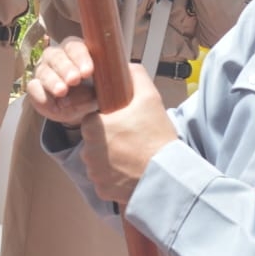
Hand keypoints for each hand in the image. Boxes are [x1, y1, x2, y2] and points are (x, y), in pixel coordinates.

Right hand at [25, 37, 100, 127]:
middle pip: (57, 56)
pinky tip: (49, 102)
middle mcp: (57, 56)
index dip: (81, 57)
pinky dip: (40, 94)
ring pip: (44, 70)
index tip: (88, 71)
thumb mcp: (103, 90)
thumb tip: (94, 95)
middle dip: (66, 68)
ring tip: (62, 91)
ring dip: (53, 81)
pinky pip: (33, 87)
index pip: (75, 47)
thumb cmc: (94, 91)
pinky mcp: (35, 87)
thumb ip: (102, 89)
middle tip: (74, 80)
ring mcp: (43, 70)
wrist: (81, 108)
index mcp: (76, 50)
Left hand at [81, 65, 177, 204]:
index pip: (93, 121)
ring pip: (99, 161)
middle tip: (132, 141)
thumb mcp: (150, 98)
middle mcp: (88, 150)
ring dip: (111, 160)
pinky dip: (115, 178)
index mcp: (93, 126)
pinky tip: (131, 172)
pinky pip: (105, 180)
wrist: (166, 174)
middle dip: (110, 141)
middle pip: (95, 141)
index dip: (110, 122)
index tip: (125, 125)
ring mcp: (94, 172)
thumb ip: (135, 76)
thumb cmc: (156, 137)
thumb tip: (127, 65)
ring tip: (133, 157)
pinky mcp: (102, 189)